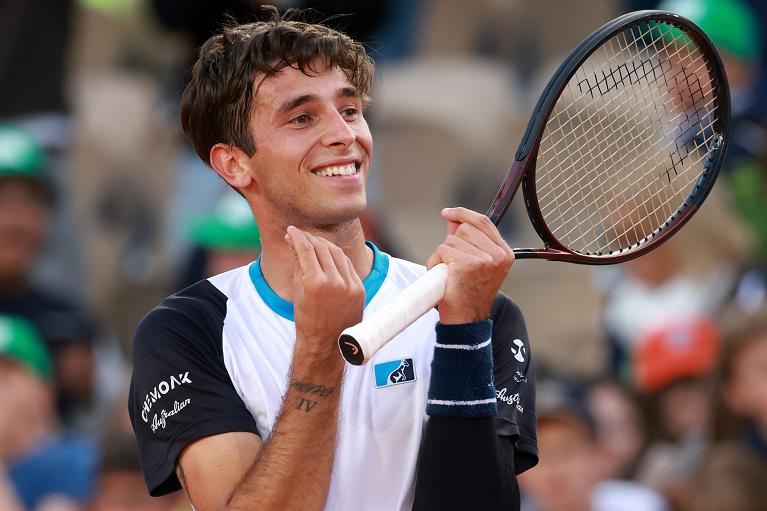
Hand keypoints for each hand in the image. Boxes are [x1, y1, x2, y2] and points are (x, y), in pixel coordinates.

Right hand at [286, 226, 364, 357]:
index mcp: (315, 283)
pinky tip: (330, 254)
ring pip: (337, 253)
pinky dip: (338, 257)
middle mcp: (335, 282)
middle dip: (310, 238)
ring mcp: (350, 286)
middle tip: (302, 235)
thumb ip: (298, 262)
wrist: (326, 342)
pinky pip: (348, 265)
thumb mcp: (297, 290)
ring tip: (315, 242)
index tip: (291, 230)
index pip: (306, 249)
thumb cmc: (306, 317)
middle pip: (323, 248)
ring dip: (325, 244)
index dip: (298, 236)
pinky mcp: (359, 289)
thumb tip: (293, 241)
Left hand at [426, 208, 514, 323]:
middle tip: (451, 263)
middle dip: (451, 242)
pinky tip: (442, 276)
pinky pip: (442, 250)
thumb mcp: (476, 264)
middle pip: (465, 229)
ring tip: (448, 273)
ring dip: (442, 255)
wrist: (467, 321)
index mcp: (504, 253)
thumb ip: (467, 240)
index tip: (448, 213)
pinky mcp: (467, 265)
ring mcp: (484, 260)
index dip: (463, 214)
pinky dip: (435, 262)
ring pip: (451, 240)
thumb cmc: (468, 293)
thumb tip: (453, 219)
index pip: (483, 222)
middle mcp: (498, 255)